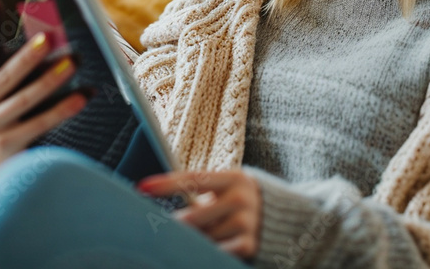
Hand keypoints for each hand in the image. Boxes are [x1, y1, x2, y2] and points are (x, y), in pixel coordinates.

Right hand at [0, 1, 86, 167]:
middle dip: (27, 57)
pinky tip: (81, 97)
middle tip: (48, 38)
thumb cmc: (13, 121)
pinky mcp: (6, 147)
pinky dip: (61, 109)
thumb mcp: (6, 94)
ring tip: (73, 63)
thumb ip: (15, 67)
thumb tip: (43, 33)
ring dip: (50, 80)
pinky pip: (39, 123)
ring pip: (24, 99)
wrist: (7, 173)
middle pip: (6, 77)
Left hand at [138, 170, 262, 259]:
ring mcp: (248, 221)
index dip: (166, 184)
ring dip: (195, 240)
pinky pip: (218, 252)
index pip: (193, 179)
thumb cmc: (242, 203)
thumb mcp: (228, 190)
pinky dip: (208, 252)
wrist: (287, 220)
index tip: (142, 188)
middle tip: (158, 229)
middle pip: (194, 215)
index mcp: (234, 178)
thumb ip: (202, 195)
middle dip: (175, 225)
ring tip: (194, 239)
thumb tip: (163, 203)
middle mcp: (241, 197)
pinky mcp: (251, 244)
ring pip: (204, 237)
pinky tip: (203, 252)